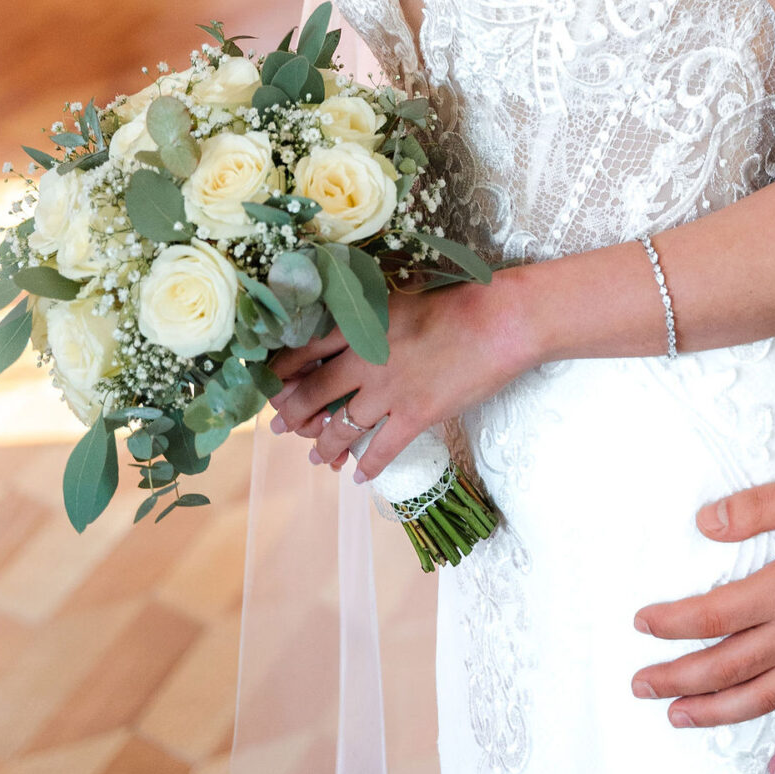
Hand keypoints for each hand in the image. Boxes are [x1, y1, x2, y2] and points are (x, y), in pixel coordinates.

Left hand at [267, 272, 538, 483]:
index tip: (274, 382)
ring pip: (341, 426)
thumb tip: (352, 330)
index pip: (305, 348)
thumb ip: (372, 315)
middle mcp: (366, 358)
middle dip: (293, 412)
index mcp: (361, 322)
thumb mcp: (403, 296)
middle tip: (281, 425)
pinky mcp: (415, 415)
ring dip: (324, 445)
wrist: (500, 321)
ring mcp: (389, 389)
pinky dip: (367, 466)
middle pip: (314, 391)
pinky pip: (380, 449)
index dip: (283, 370)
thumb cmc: (458, 301)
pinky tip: (359, 477)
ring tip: (316, 456)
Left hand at [631, 467, 774, 773]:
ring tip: (680, 718)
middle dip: (677, 678)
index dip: (672, 624)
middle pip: (727, 666)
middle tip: (640, 685)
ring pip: (763, 698)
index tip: (642, 625)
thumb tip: (703, 523)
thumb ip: (753, 509)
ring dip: (717, 712)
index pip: (712, 616)